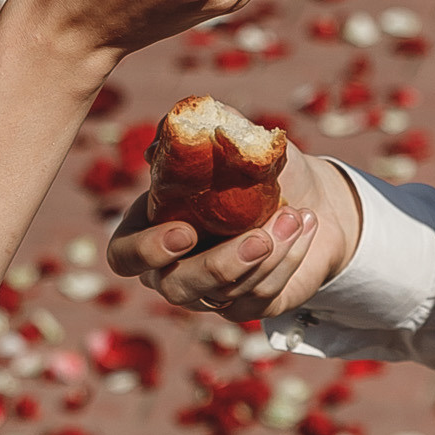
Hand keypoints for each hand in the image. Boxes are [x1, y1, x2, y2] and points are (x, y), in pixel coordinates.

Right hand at [109, 143, 361, 316]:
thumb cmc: (259, 169)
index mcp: (152, 228)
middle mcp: (173, 268)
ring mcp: (210, 294)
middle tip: (259, 238)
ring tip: (296, 215)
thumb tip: (177, 127)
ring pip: (227, 292)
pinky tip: (306, 226)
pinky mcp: (248, 307)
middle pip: (176, 287)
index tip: (185, 231)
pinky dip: (288, 261)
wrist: (310, 198)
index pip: (124, 255)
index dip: (146, 251)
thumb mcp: (237, 140)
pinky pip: (261, 297)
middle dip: (220, 265)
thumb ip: (206, 126)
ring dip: (269, 254)